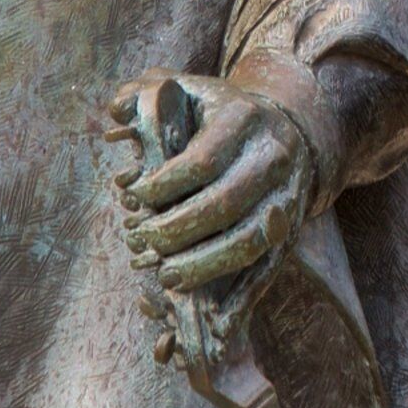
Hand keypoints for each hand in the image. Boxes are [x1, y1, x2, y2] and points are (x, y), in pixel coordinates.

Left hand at [104, 68, 339, 293]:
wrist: (290, 131)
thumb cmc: (220, 116)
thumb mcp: (188, 91)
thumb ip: (146, 93)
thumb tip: (116, 110)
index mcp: (243, 118)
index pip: (203, 160)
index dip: (164, 186)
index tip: (134, 198)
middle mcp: (273, 156)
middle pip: (226, 203)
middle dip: (178, 231)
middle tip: (143, 243)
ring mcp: (288, 196)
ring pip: (250, 241)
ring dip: (204, 265)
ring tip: (166, 276)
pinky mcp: (292, 230)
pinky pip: (268, 269)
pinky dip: (240, 298)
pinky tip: (210, 316)